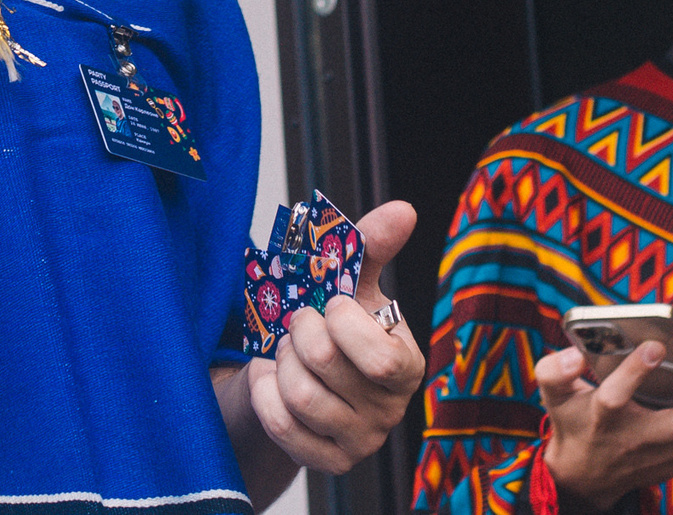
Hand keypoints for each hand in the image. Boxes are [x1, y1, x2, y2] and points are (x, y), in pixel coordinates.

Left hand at [244, 200, 425, 475]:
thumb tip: (403, 210)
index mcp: (407, 365)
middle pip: (327, 368)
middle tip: (297, 324)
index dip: (344, 324)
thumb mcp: (353, 284)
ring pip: (301, 397)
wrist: (296, 375)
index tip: (331, 305)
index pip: (381, 359)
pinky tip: (270, 379)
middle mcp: (390, 410)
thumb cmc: (332, 327)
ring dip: (280, 362)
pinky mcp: (326, 462)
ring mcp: (359, 441)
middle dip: (299, 333)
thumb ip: (372, 246)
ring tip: (285, 352)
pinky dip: (265, 393)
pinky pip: (282, 425)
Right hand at [537, 339, 672, 510]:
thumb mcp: (554, 395)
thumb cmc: (575, 423)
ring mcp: (664, 458)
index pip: (614, 399)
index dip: (634, 372)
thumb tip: (574, 354)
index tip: (655, 345)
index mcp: (602, 420)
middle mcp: (637, 442)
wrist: (586, 476)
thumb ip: (553, 370)